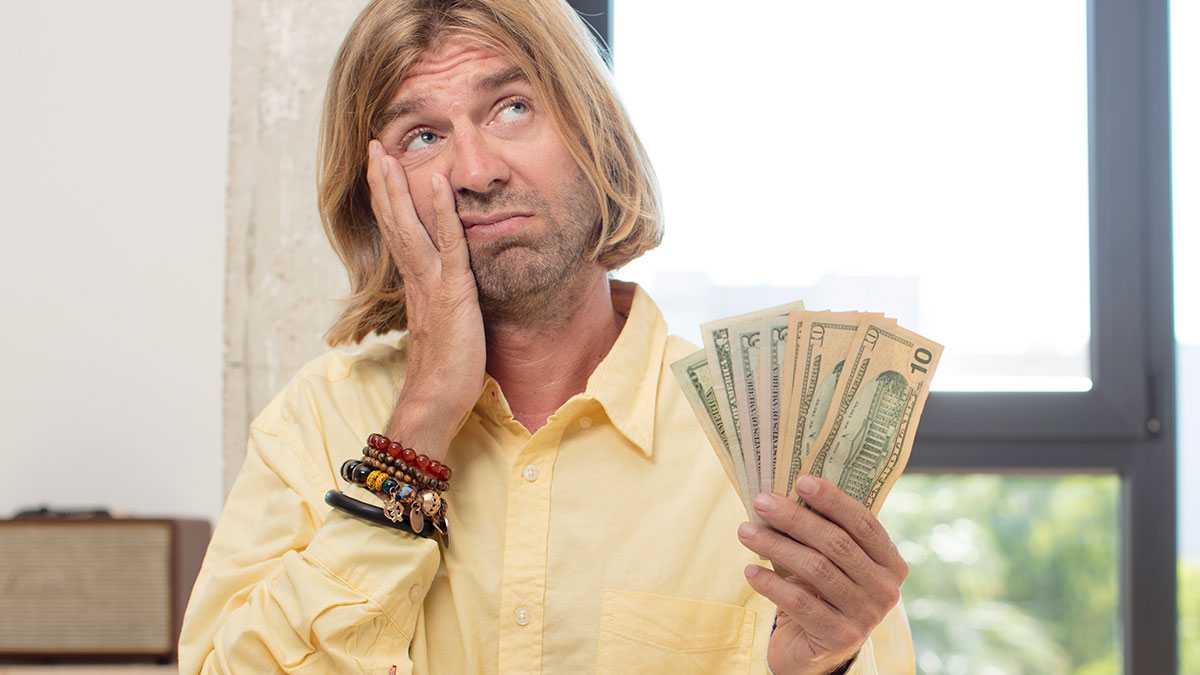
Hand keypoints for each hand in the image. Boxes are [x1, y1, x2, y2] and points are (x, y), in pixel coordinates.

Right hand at [365, 140, 485, 458]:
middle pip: (393, 222)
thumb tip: (446, 291)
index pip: (397, 234)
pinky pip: (448, 245)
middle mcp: (416, 280)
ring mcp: (431, 285)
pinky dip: (443, 212)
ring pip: (409, 227)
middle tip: (372, 146)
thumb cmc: (444, 373)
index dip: (388, 201)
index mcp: (415, 285)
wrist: (434, 404)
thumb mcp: (444, 327)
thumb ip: (441, 303)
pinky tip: (438, 183)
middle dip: (382, 182)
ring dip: (397, 188)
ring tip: (386, 153)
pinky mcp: (452, 294)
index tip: (381, 170)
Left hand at [737, 476, 907, 674]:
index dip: (833, 500)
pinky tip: (750, 570)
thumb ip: (821, 533)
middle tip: (762, 501)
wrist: (815, 651)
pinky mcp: (839, 638)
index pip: (863, 522)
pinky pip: (799, 602)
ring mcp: (865, 616)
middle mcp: (885, 590)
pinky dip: (770, 583)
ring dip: (775, 545)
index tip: (801, 481)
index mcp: (890, 563)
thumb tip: (781, 492)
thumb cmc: (820, 594)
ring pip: (815, 569)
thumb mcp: (829, 562)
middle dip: (795, 518)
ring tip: (745, 531)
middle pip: (836, 543)